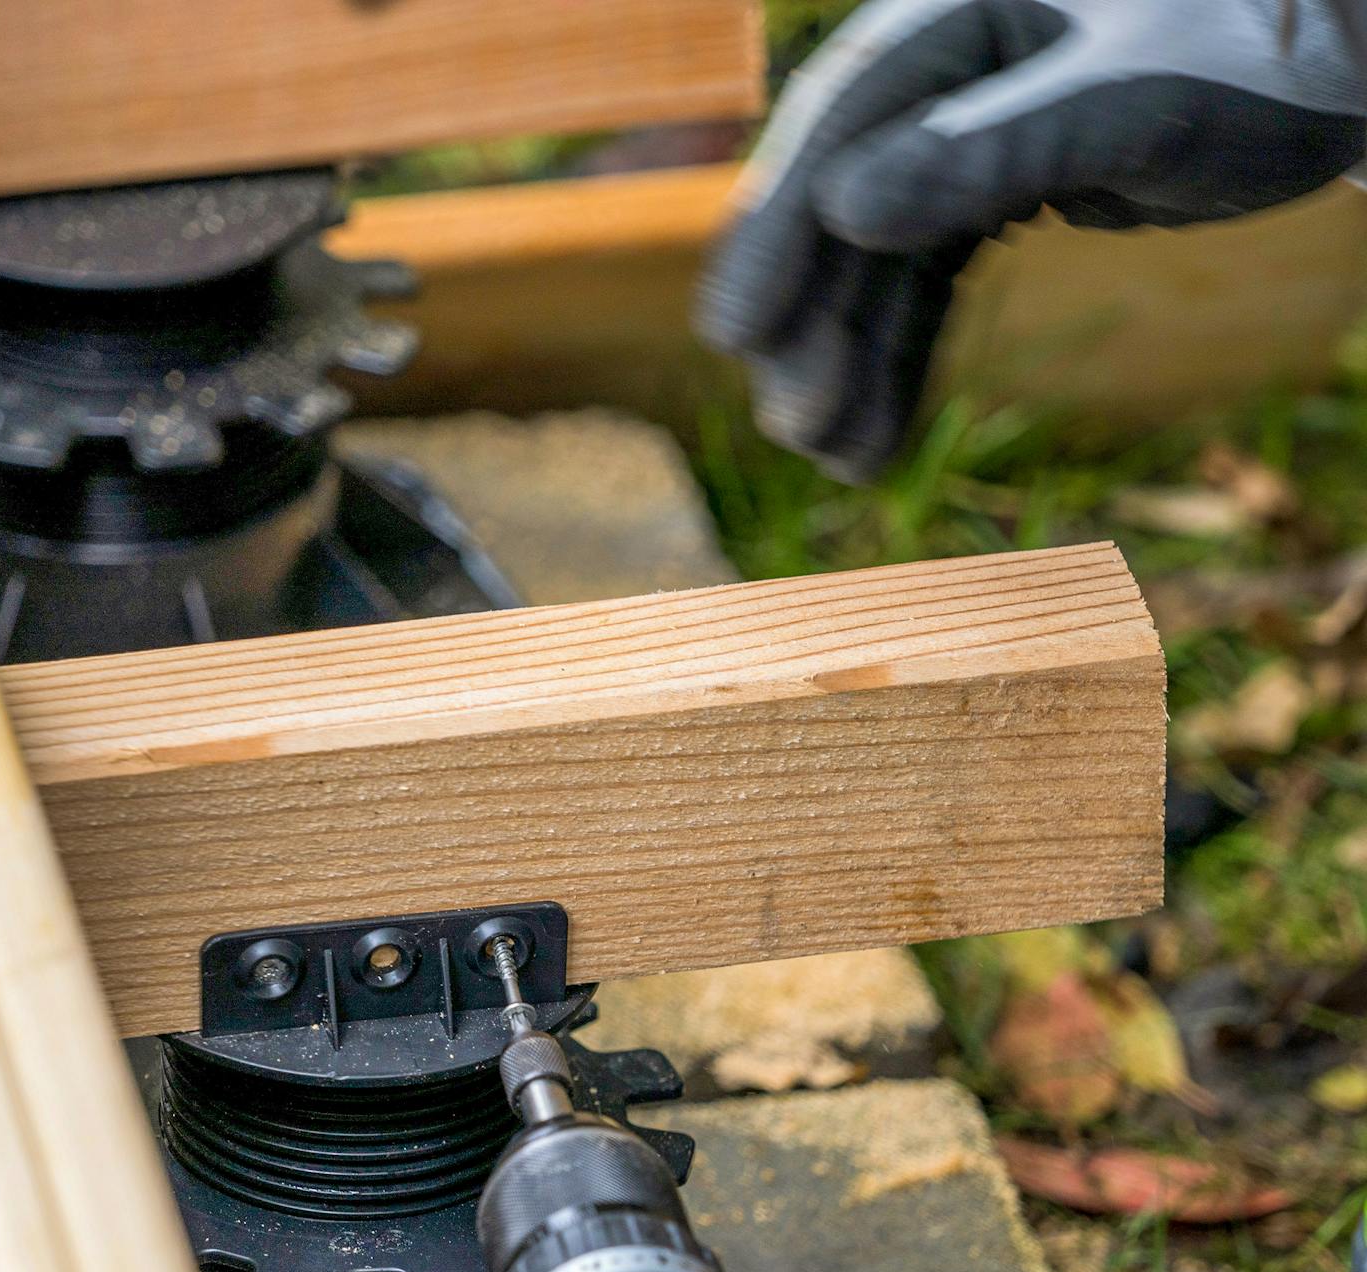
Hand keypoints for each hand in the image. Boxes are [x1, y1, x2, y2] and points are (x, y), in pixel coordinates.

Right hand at [699, 0, 1366, 480]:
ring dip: (849, 361)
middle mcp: (942, 68)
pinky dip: (898, 358)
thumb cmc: (1255, 57)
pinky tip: (876, 434)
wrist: (1336, 70)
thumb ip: (990, 149)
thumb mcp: (1130, 101)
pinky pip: (920, 282)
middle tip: (795, 423)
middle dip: (812, 321)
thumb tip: (845, 210)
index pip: (841, 119)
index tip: (735, 333)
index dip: (778, 228)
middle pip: (839, 203)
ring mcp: (960, 134)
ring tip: (836, 457)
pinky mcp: (989, 188)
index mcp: (958, 9)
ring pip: (873, 258)